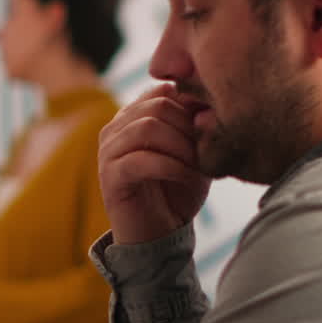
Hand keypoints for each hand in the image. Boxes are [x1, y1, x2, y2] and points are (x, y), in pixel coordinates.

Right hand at [98, 83, 211, 244]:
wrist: (160, 233)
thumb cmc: (179, 190)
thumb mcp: (196, 150)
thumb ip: (198, 123)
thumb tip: (210, 102)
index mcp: (134, 116)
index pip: (164, 89)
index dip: (194, 106)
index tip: (212, 131)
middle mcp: (116, 128)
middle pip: (157, 105)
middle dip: (190, 128)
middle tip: (208, 152)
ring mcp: (108, 151)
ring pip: (147, 127)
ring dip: (181, 147)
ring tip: (198, 166)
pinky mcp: (109, 176)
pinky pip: (139, 160)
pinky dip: (170, 167)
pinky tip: (185, 178)